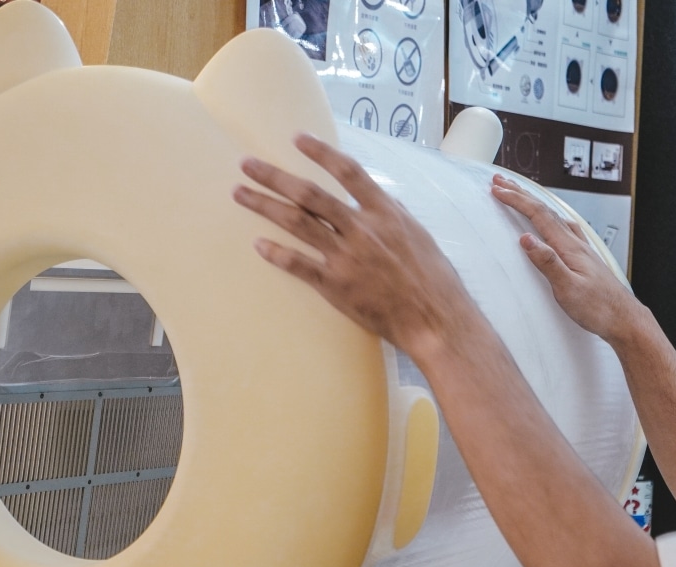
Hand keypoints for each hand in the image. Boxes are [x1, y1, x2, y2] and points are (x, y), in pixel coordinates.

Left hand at [233, 134, 485, 361]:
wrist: (435, 319)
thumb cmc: (433, 279)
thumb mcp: (419, 235)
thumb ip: (394, 213)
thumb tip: (378, 196)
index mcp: (384, 212)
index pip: (347, 171)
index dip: (321, 152)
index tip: (297, 138)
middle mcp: (362, 229)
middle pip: (310, 194)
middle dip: (274, 176)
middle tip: (246, 164)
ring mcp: (347, 257)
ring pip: (298, 223)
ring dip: (265, 206)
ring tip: (240, 193)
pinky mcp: (336, 286)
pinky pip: (299, 265)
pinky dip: (277, 254)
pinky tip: (258, 244)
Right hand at [490, 175, 640, 342]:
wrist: (624, 319)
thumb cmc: (598, 308)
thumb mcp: (568, 289)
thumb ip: (547, 262)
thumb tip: (526, 239)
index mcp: (569, 248)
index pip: (539, 216)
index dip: (517, 201)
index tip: (498, 190)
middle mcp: (576, 243)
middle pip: (546, 211)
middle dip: (521, 194)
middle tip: (502, 182)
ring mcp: (582, 250)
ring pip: (555, 218)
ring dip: (535, 204)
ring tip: (521, 196)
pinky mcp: (585, 259)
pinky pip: (564, 229)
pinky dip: (551, 218)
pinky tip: (554, 222)